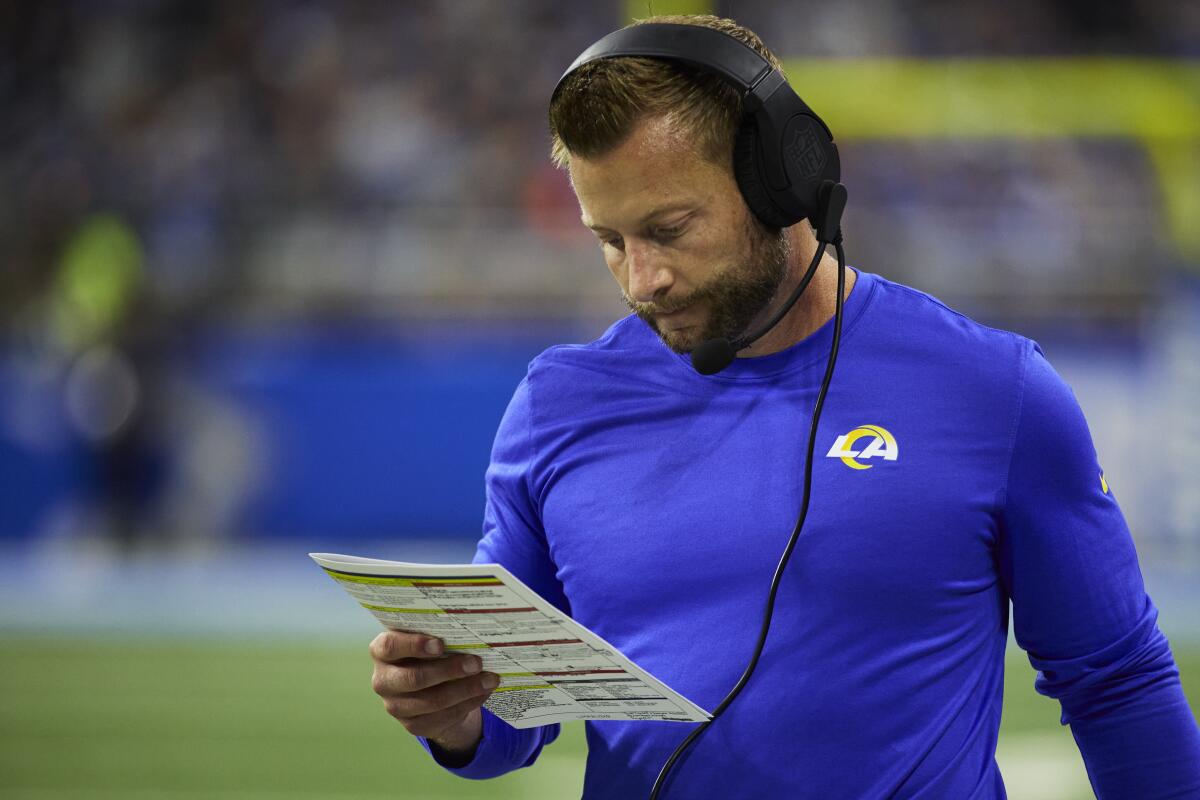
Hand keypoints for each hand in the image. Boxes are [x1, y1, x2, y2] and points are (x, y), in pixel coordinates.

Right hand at [369, 631, 499, 756]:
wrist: (427, 686)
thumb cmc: (427, 651)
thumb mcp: (427, 639)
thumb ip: (438, 633)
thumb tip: (471, 629)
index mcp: (381, 651)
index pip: (390, 647)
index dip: (415, 645)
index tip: (441, 644)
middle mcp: (383, 680)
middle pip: (415, 678)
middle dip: (449, 670)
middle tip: (477, 663)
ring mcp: (396, 706)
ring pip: (433, 701)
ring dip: (466, 690)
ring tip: (489, 679)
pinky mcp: (413, 725)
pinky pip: (444, 716)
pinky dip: (468, 703)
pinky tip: (484, 692)